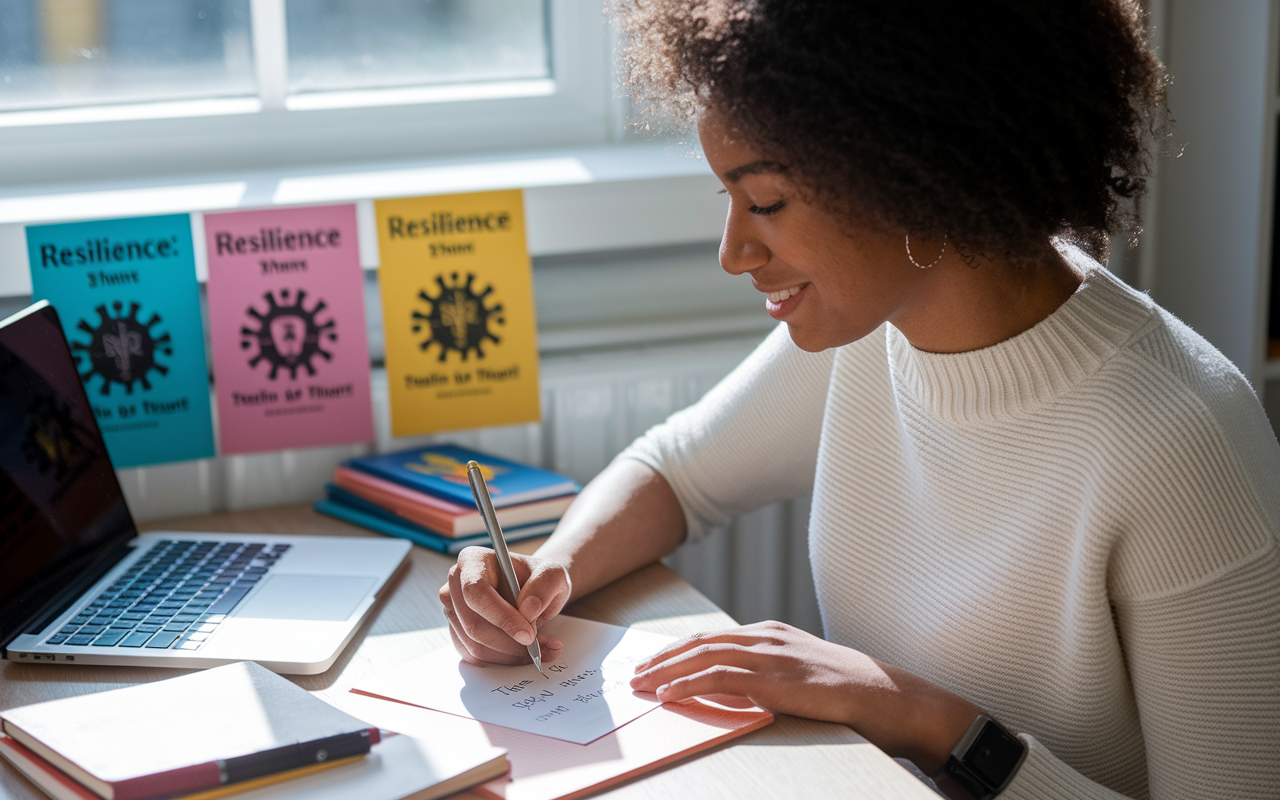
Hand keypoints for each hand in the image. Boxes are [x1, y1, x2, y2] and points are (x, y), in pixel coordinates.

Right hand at [439, 547, 571, 665]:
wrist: (534, 593)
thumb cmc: (539, 579)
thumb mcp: (554, 574)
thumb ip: (544, 586)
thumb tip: (527, 609)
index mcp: (473, 560)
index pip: (476, 592)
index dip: (500, 616)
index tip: (527, 634)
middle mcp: (456, 584)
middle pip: (473, 624)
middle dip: (509, 642)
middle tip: (539, 646)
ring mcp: (453, 610)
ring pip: (475, 645)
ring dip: (510, 654)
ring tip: (541, 649)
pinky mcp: (458, 633)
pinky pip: (475, 656)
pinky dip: (503, 660)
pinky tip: (525, 653)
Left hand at [629, 620, 980, 771]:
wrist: (887, 695)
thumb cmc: (847, 689)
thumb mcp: (801, 672)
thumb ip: (767, 674)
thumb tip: (734, 689)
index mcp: (770, 633)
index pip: (712, 637)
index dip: (678, 650)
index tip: (653, 662)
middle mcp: (766, 637)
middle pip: (700, 642)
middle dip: (663, 657)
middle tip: (634, 673)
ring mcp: (770, 656)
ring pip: (704, 656)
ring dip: (666, 670)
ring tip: (641, 684)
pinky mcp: (775, 681)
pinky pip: (721, 680)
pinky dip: (689, 685)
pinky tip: (669, 694)